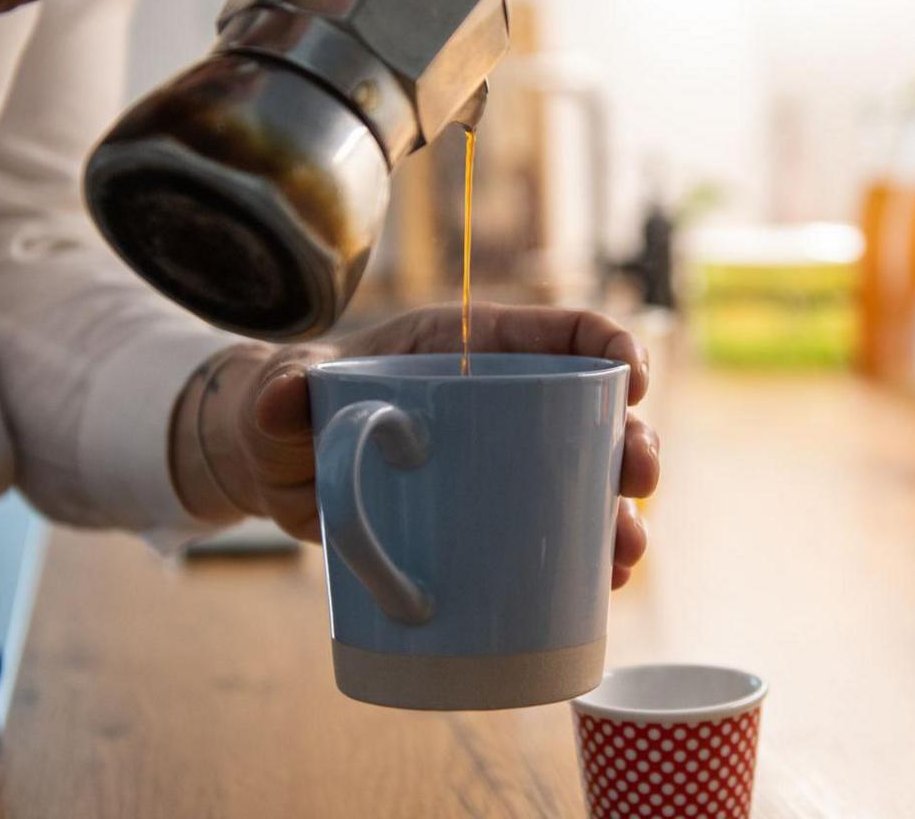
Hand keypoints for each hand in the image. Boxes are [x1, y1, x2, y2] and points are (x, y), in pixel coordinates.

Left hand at [177, 304, 661, 588]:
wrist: (276, 471)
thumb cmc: (287, 409)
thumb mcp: (283, 392)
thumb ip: (279, 388)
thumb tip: (280, 402)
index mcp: (467, 350)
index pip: (558, 331)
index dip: (609, 342)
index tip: (633, 375)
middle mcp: (501, 404)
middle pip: (593, 413)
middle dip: (634, 440)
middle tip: (638, 477)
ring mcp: (502, 466)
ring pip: (588, 481)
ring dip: (624, 514)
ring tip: (626, 551)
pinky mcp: (491, 521)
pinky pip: (558, 536)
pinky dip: (589, 559)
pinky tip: (605, 583)